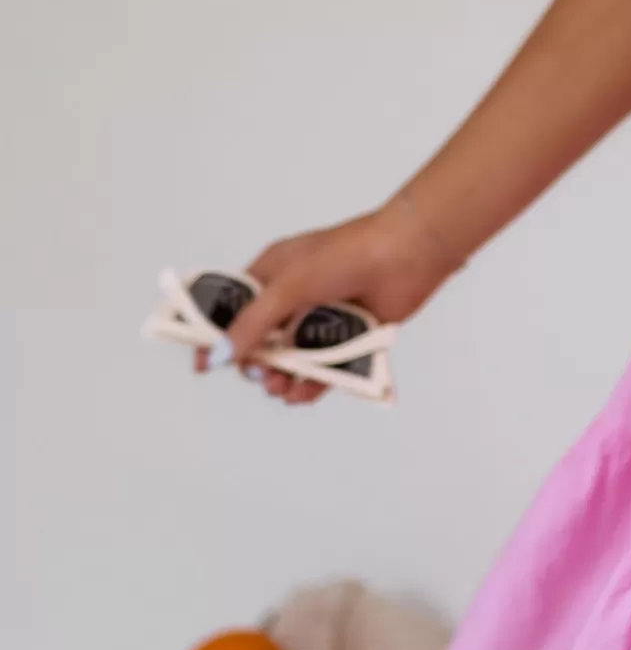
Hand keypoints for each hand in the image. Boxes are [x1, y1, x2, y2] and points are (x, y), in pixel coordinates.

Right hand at [199, 192, 464, 406]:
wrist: (407, 254)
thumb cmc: (345, 256)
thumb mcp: (288, 287)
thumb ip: (252, 324)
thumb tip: (217, 356)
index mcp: (271, 275)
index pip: (230, 308)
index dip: (214, 335)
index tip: (203, 365)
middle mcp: (292, 298)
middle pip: (259, 342)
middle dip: (253, 364)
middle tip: (260, 375)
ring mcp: (320, 319)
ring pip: (289, 361)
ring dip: (280, 379)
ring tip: (282, 389)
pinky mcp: (348, 338)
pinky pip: (322, 370)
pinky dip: (310, 385)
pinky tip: (303, 394)